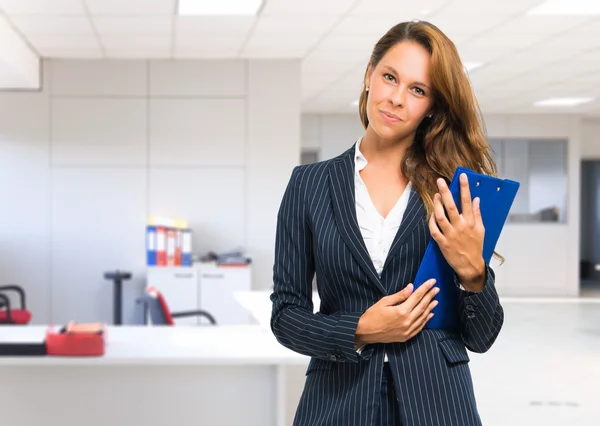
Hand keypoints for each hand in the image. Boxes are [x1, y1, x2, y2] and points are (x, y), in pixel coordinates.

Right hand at [355, 279, 438, 345]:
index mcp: (401, 311)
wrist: (365, 332)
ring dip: (430, 308)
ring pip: (423, 317)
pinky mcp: (406, 336)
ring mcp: (407, 330)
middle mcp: (407, 321)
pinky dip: (426, 320)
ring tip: (435, 300)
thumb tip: (411, 287)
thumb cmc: (372, 315)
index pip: (417, 296)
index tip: (432, 281)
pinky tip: (430, 314)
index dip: (425, 288)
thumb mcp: (384, 301)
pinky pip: (419, 327)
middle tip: (436, 289)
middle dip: (430, 296)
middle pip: (422, 306)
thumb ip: (400, 295)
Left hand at [429, 173, 485, 291]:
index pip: (467, 202)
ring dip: (437, 205)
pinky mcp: (442, 243)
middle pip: (451, 206)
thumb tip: (477, 200)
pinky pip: (434, 230)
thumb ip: (477, 214)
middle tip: (440, 181)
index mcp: (470, 223)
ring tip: (435, 195)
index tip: (462, 176)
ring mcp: (450, 235)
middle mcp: (460, 227)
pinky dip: (431, 221)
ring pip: (440, 217)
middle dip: (446, 192)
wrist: (470, 265)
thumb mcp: (481, 230)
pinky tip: (432, 214)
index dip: (465, 188)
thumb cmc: (476, 246)